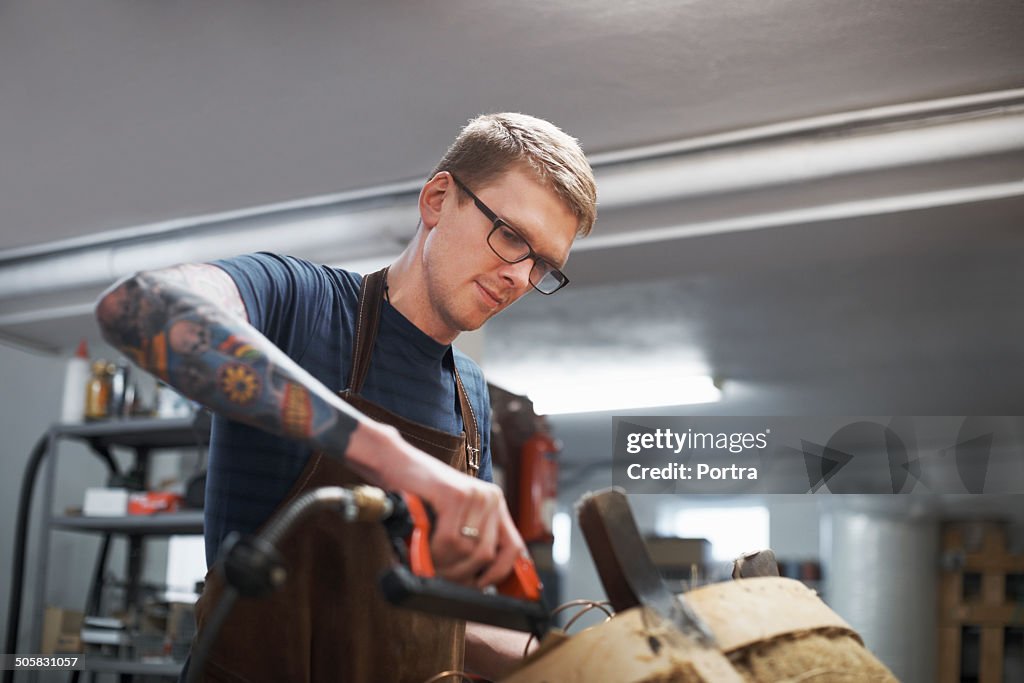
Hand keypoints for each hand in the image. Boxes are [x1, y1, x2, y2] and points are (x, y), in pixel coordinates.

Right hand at [345, 421, 527, 587]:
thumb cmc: (421, 496)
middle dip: (460, 573)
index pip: (514, 548)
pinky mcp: (456, 496)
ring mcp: (476, 496)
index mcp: (495, 505)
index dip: (501, 573)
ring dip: (443, 563)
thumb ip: (469, 543)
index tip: (482, 586)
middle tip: (440, 573)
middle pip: (486, 556)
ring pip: (466, 551)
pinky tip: (423, 544)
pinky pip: (449, 541)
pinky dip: (433, 551)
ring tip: (428, 556)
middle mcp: (491, 499)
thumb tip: (478, 584)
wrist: (395, 464)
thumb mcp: (452, 519)